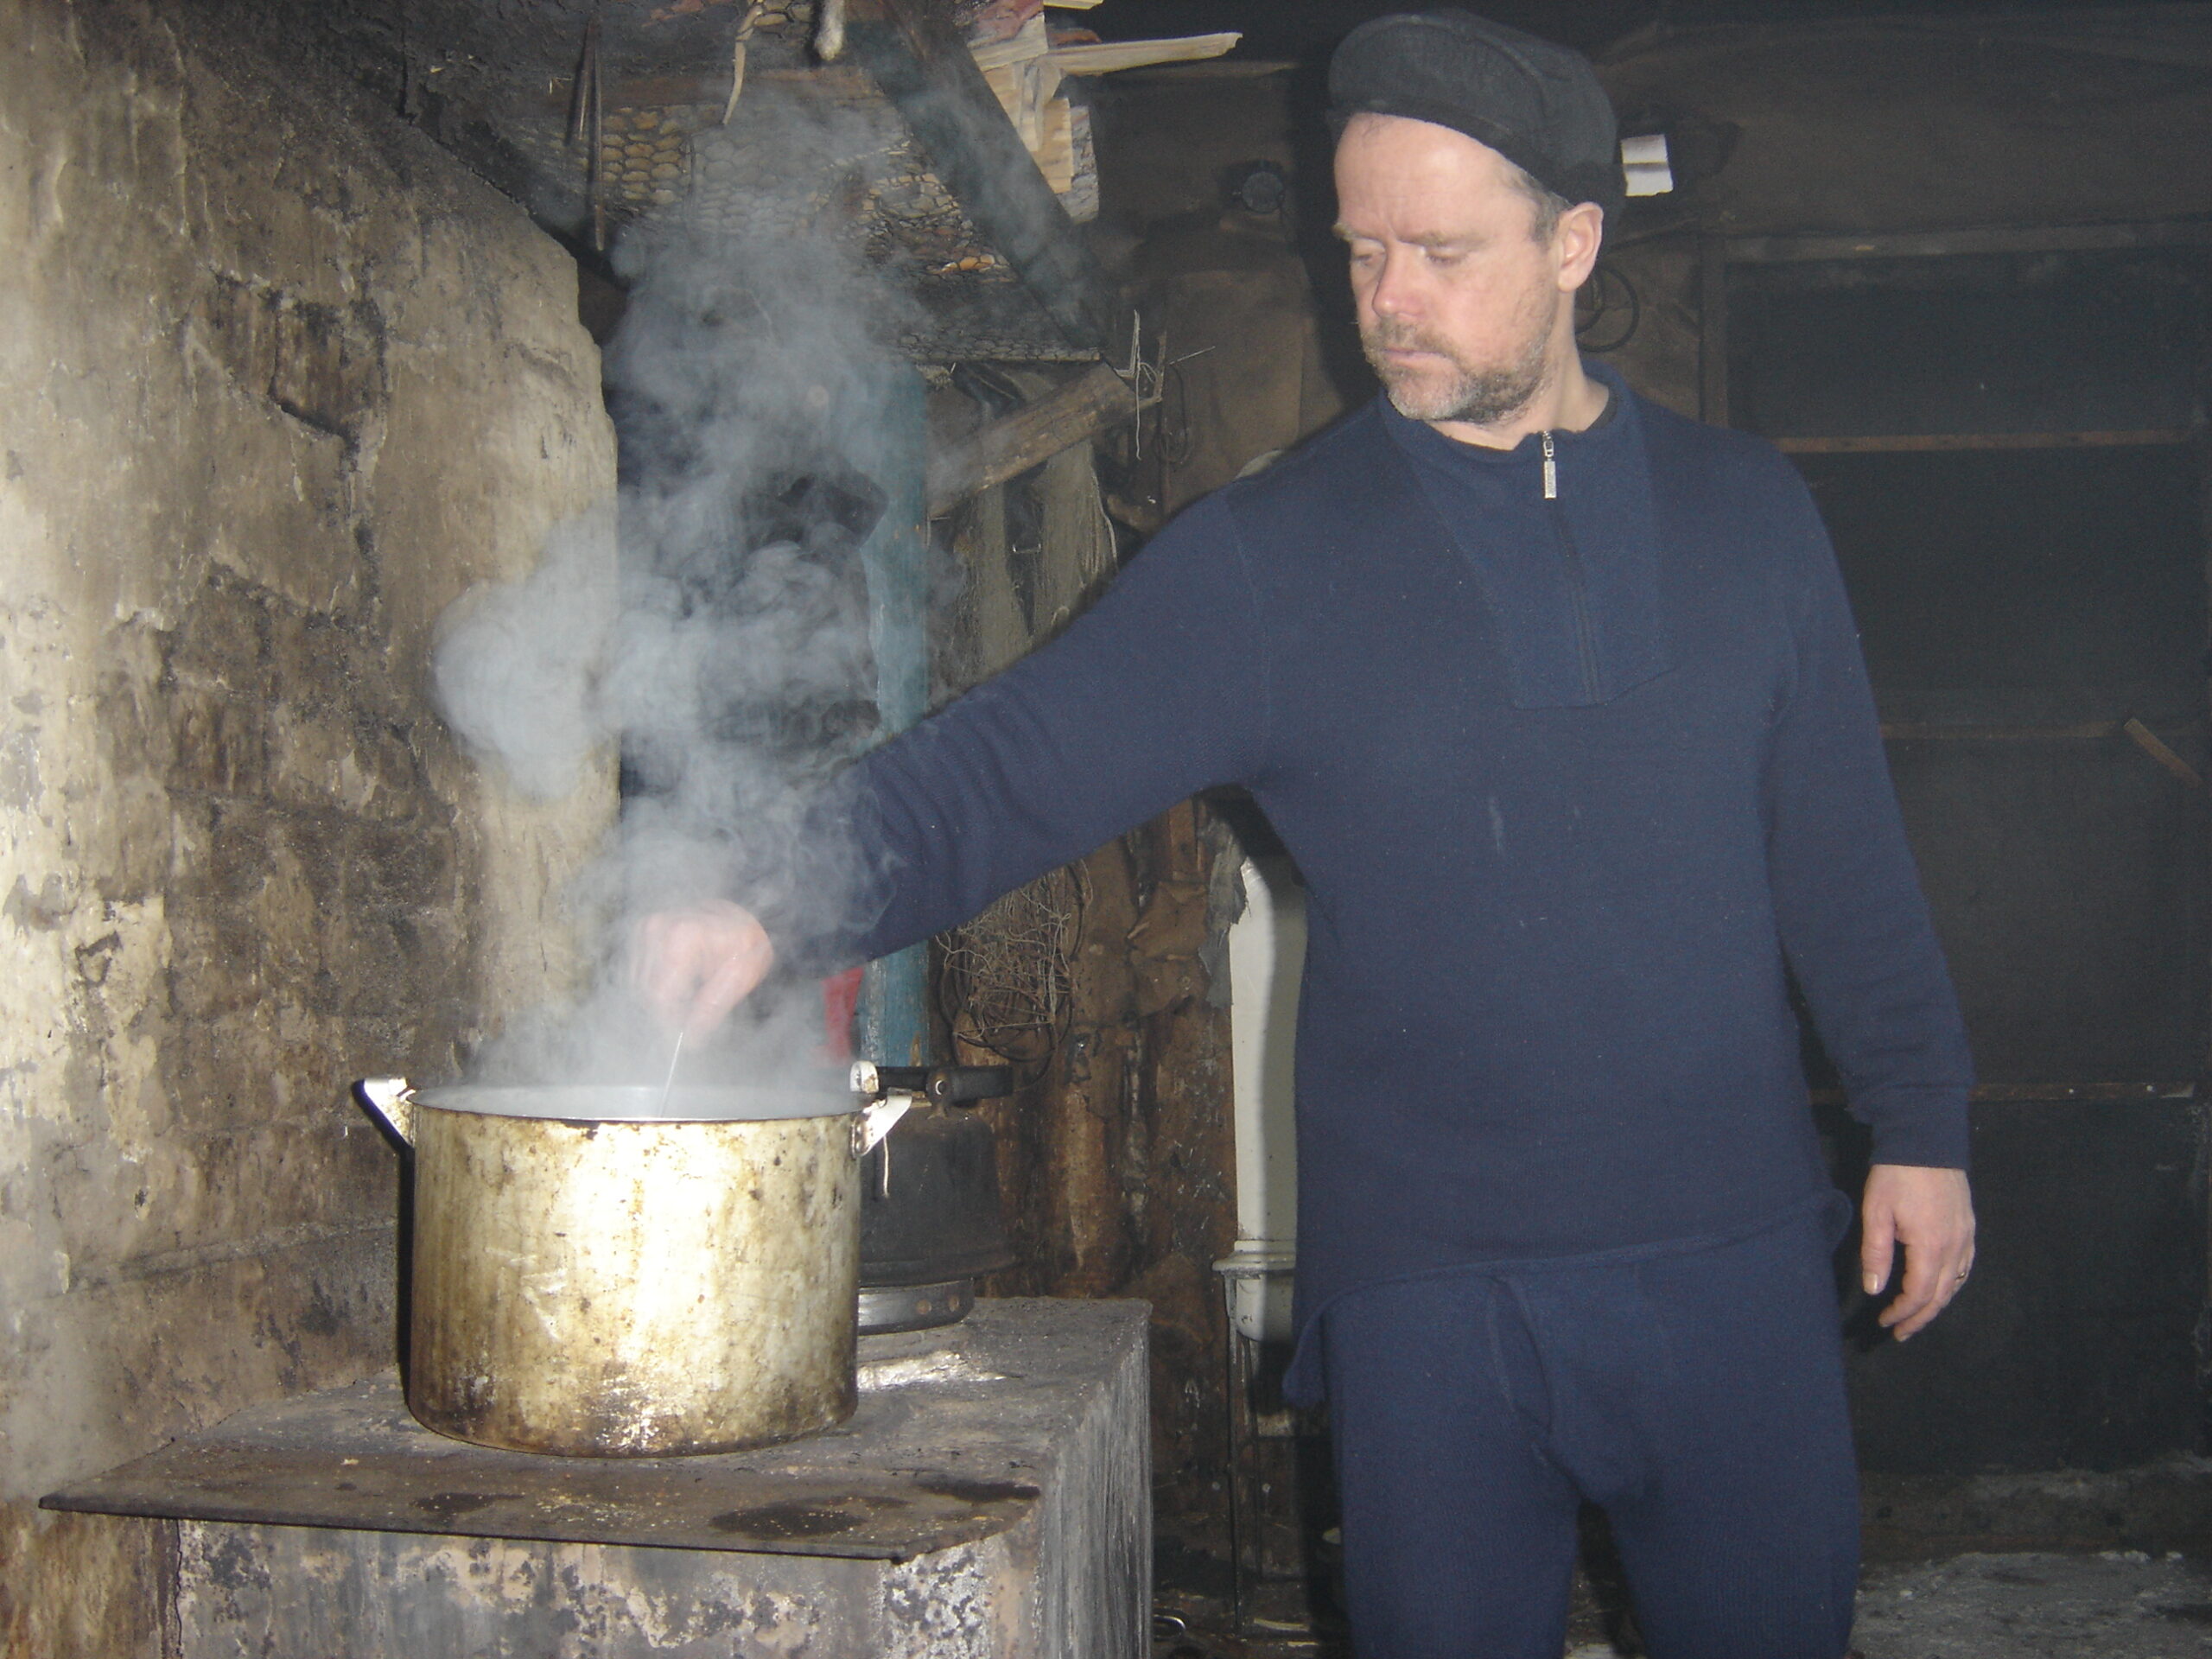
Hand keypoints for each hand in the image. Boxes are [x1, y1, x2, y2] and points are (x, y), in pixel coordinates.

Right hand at [631, 901, 776, 1038]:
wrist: (738, 917)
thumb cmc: (745, 943)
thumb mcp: (743, 975)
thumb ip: (713, 1007)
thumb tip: (689, 1040)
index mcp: (683, 936)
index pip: (660, 997)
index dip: (671, 1023)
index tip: (685, 1038)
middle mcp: (656, 928)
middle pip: (647, 994)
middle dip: (669, 1011)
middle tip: (695, 1015)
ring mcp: (644, 928)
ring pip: (638, 987)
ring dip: (661, 999)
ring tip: (691, 993)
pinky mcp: (638, 933)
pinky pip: (636, 975)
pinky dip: (655, 985)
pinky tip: (679, 980)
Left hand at [1860, 1163, 1974, 1340]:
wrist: (1926, 1141)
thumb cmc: (1896, 1175)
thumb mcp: (1876, 1212)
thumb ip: (1876, 1253)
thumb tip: (1875, 1289)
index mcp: (1930, 1246)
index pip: (1919, 1293)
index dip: (1903, 1312)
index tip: (1886, 1322)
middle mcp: (1955, 1246)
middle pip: (1941, 1295)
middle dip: (1920, 1317)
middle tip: (1901, 1332)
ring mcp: (1966, 1237)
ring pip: (1956, 1283)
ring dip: (1937, 1303)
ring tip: (1917, 1316)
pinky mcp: (1969, 1227)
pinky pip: (1965, 1266)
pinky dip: (1952, 1284)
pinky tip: (1940, 1287)